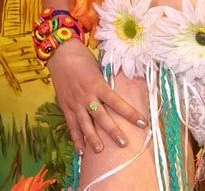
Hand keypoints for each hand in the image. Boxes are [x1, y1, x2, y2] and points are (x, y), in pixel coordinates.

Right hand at [47, 39, 148, 155]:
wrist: (61, 54)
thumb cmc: (83, 58)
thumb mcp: (99, 68)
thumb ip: (107, 82)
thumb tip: (122, 90)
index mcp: (98, 85)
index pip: (117, 102)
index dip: (130, 113)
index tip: (143, 123)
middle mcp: (87, 96)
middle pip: (102, 117)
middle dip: (113, 131)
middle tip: (124, 143)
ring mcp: (75, 103)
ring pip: (85, 124)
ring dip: (93, 139)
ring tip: (100, 151)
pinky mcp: (65, 107)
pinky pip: (71, 125)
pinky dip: (76, 139)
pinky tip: (81, 151)